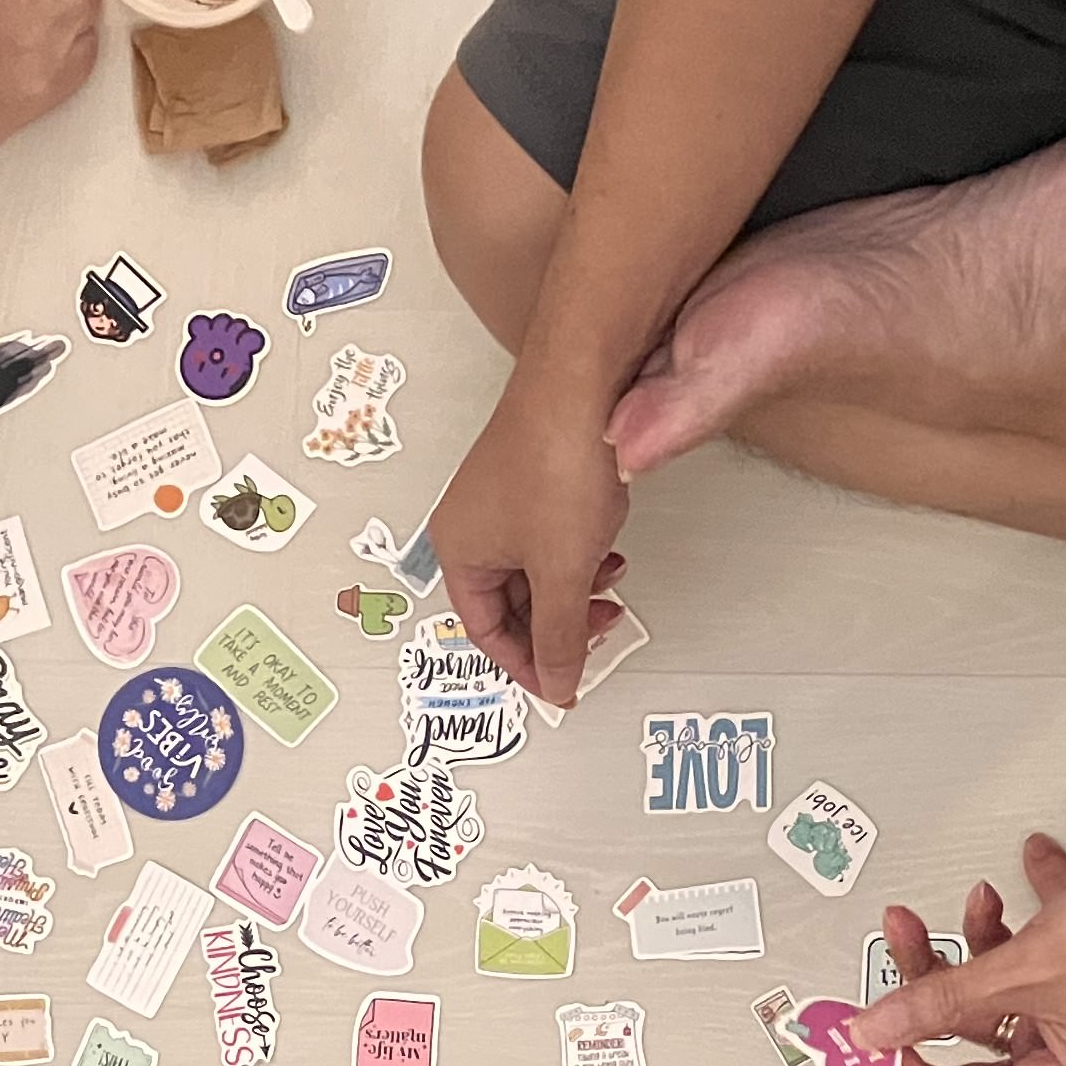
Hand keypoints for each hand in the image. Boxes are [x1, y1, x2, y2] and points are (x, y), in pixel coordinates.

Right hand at [436, 377, 633, 706]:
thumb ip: (559, 637)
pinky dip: (580, 552)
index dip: (527, 664)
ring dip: (574, 588)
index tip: (563, 681)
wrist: (585, 384)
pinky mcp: (535, 475)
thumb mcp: (562, 572)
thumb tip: (556, 681)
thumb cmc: (556, 462)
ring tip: (606, 584)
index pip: (485, 632)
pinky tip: (606, 544)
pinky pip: (551, 535)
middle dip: (557, 622)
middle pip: (511, 603)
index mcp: (458, 550)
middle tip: (595, 632)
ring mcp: (502, 497)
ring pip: (536, 569)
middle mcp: (472, 523)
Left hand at [864, 781, 1065, 1065]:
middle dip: (922, 1002)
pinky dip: (993, 943)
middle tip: (881, 973)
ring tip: (920, 919)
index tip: (870, 1047)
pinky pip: (1015, 975)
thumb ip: (941, 1000)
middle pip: (969, 1051)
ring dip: (952, 960)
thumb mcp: (1026, 969)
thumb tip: (876, 1028)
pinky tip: (985, 903)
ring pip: (986, 1005)